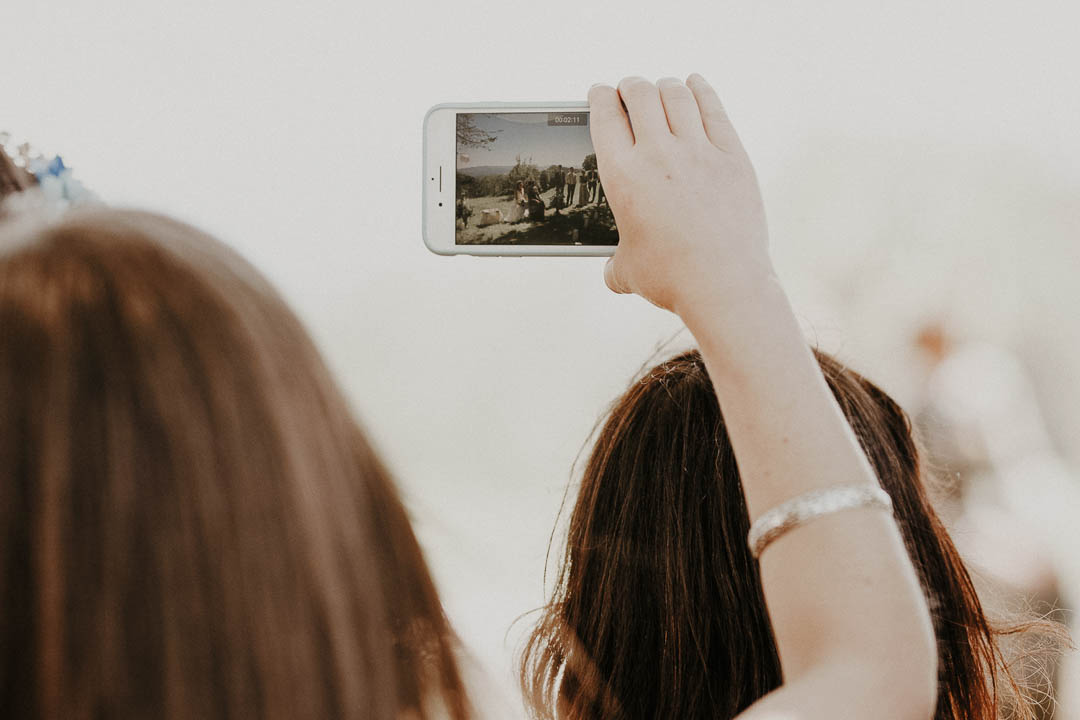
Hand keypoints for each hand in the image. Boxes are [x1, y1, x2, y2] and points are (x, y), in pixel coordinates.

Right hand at [588, 75, 774, 318]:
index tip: (600, 93)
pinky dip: (702, 91)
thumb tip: (612, 273)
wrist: (723, 285)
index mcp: (623, 176)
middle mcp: (658, 155)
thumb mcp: (628, 271)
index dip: (599, 97)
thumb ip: (615, 264)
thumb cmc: (672, 279)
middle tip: (629, 89)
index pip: (604, 116)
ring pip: (677, 95)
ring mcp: (698, 152)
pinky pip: (714, 110)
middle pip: (640, 94)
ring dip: (664, 86)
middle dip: (631, 86)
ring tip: (661, 88)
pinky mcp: (733, 157)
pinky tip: (696, 84)